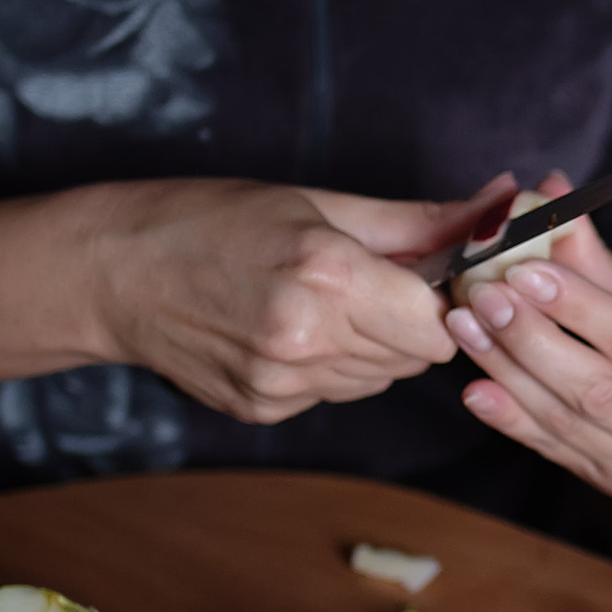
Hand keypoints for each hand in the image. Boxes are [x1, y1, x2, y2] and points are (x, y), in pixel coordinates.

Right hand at [89, 174, 516, 423]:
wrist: (109, 272)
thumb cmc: (209, 219)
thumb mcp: (318, 202)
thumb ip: (418, 220)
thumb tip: (502, 207)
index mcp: (327, 276)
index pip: (441, 324)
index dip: (448, 302)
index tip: (437, 277)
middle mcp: (307, 340)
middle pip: (418, 357)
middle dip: (414, 320)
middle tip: (377, 280)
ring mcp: (282, 384)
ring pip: (382, 378)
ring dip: (376, 343)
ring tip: (327, 299)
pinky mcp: (264, 409)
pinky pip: (337, 391)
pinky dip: (334, 364)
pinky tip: (293, 328)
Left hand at [443, 173, 611, 501]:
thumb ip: (598, 261)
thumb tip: (549, 193)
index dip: (580, 305)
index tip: (525, 269)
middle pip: (597, 387)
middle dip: (532, 339)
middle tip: (483, 295)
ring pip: (566, 419)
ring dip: (508, 371)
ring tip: (465, 326)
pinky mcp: (609, 483)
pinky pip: (552, 449)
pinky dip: (510, 419)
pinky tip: (475, 390)